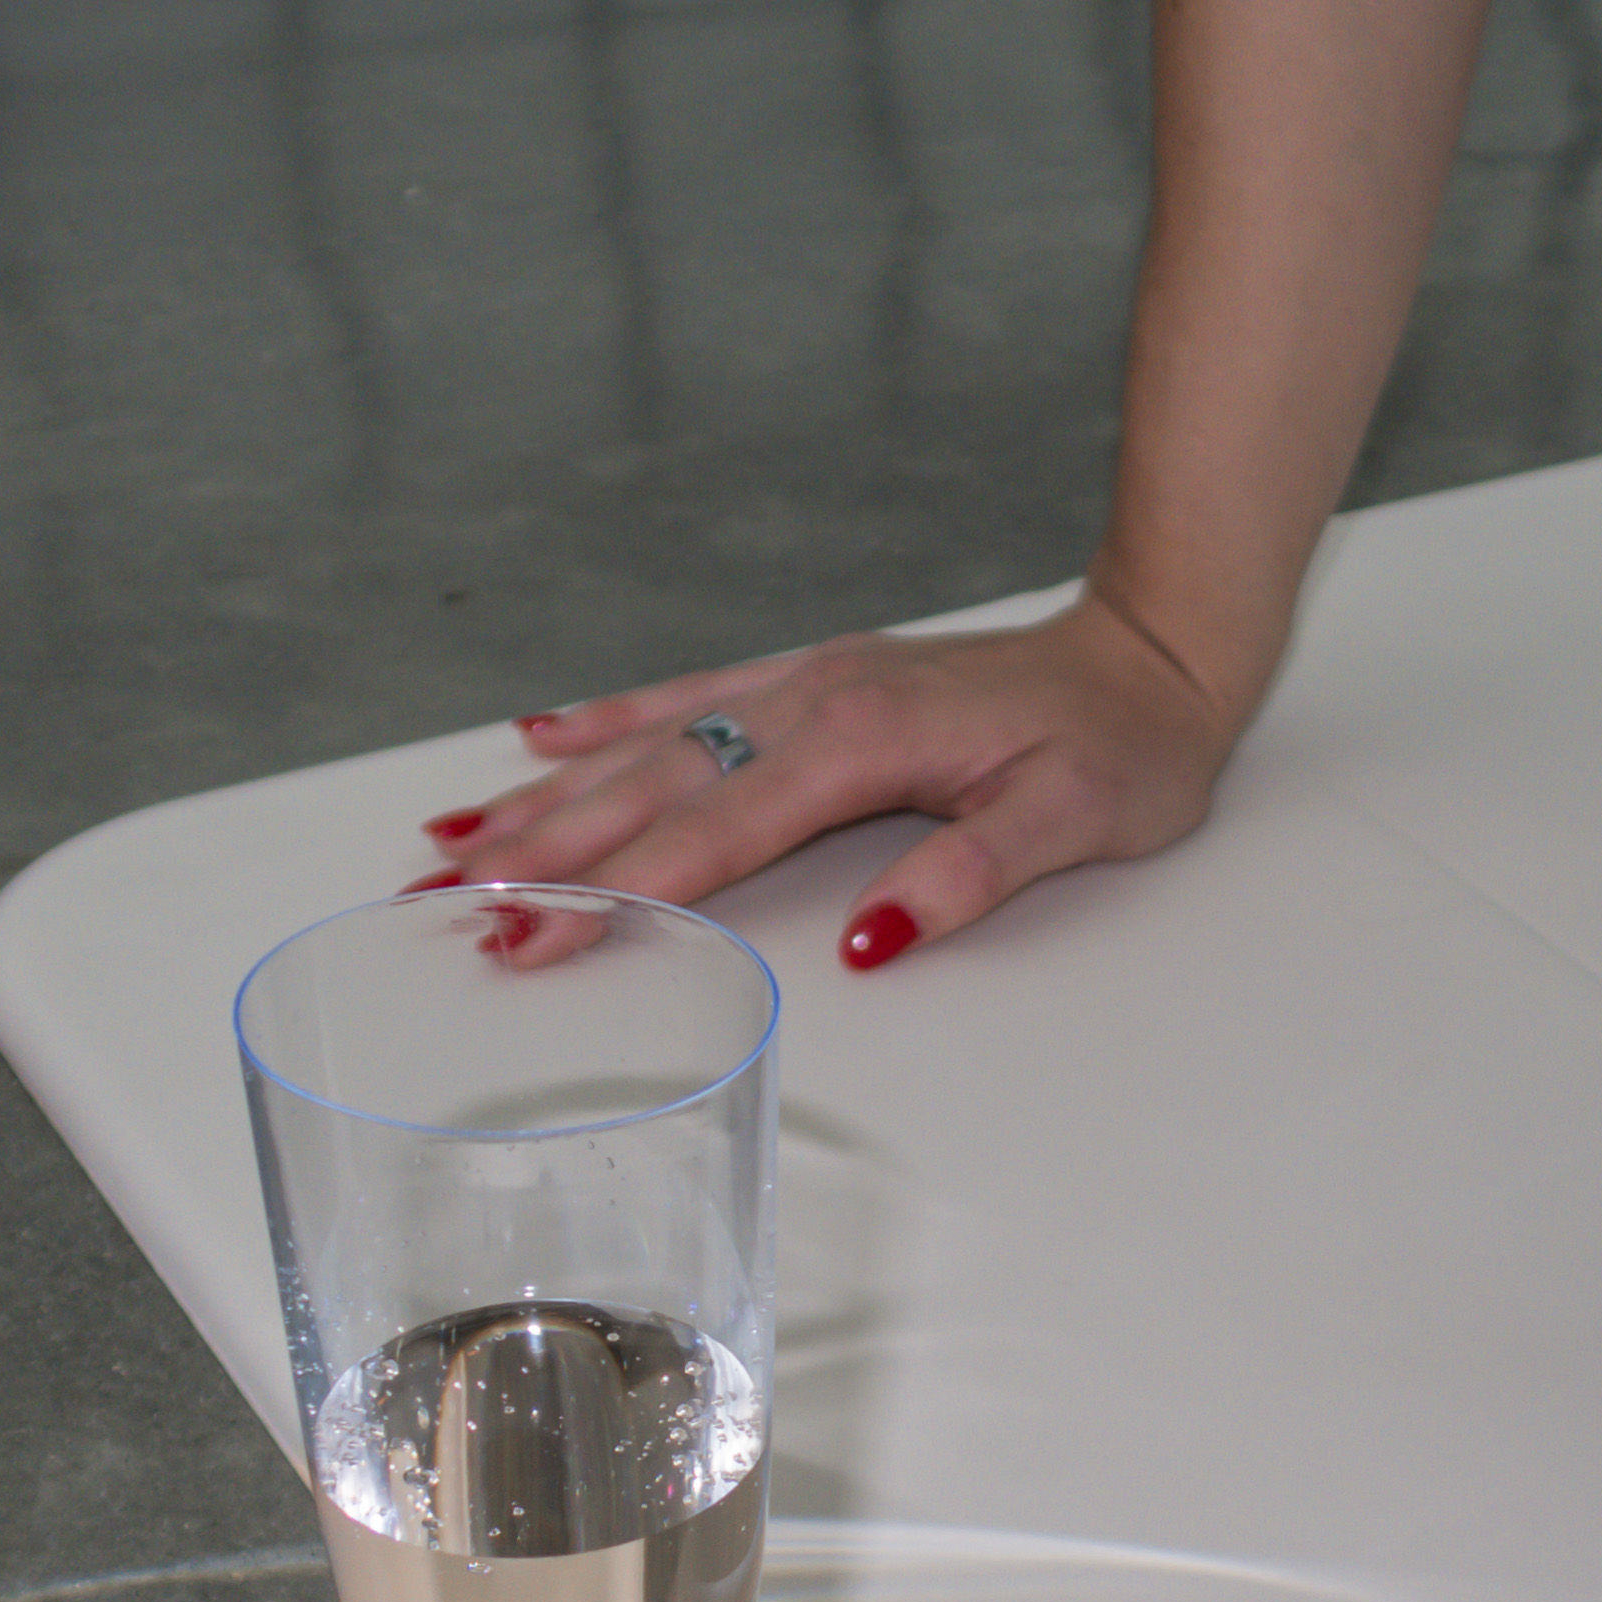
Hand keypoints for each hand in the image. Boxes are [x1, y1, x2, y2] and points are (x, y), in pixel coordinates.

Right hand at [416, 586, 1250, 967]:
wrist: (1155, 656)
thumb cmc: (1122, 751)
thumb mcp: (1071, 828)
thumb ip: (964, 879)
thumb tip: (862, 944)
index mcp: (861, 746)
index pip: (710, 835)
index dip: (612, 892)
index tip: (528, 939)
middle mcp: (814, 703)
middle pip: (652, 791)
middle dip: (542, 854)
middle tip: (445, 907)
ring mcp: (809, 683)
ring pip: (653, 747)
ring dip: (548, 798)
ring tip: (450, 839)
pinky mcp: (818, 677)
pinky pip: (692, 697)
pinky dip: (608, 720)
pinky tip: (537, 735)